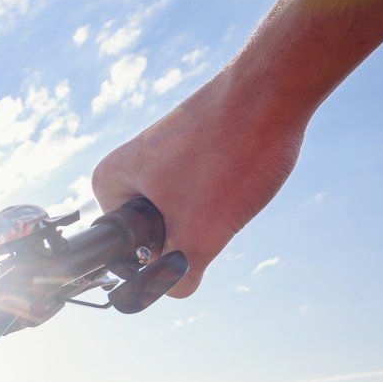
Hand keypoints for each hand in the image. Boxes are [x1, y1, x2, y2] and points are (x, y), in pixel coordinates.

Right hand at [91, 66, 308, 298]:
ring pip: (187, 212)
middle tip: (216, 204)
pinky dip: (227, 188)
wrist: (274, 89)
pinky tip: (243, 169)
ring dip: (214, 211)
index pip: (126, 253)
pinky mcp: (195, 145)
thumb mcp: (199, 233)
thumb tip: (172, 292)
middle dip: (192, 233)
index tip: (194, 233)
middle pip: (159, 235)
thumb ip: (178, 276)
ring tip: (231, 181)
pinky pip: (206, 188)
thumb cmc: (229, 154)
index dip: (163, 259)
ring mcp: (163, 154)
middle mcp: (128, 166)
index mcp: (109, 183)